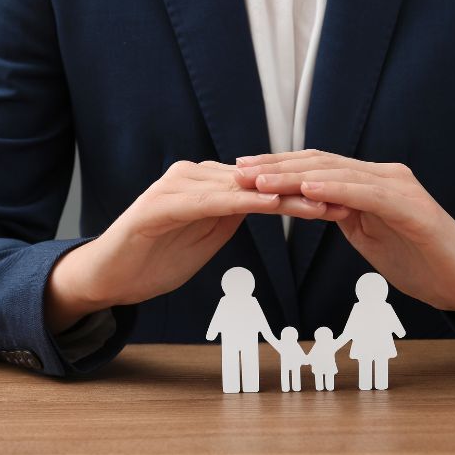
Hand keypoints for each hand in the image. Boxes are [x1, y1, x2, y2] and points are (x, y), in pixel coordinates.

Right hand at [45, 160, 339, 332]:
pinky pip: (209, 201)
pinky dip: (242, 202)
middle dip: (303, 192)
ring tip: (321, 204)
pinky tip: (270, 205)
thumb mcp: (205, 237)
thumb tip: (264, 202)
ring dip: (282, 196)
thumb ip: (231, 216)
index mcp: (207, 184)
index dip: (304, 194)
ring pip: (240, 188)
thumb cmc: (156, 259)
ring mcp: (175, 187)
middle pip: (258, 181)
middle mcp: (193, 176)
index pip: (264, 186)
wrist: (107, 277)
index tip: (343, 203)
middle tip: (347, 199)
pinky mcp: (160, 205)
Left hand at [234, 150, 454, 334]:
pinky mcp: (412, 208)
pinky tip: (308, 189)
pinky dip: (335, 188)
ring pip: (338, 174)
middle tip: (238, 169)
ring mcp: (398, 188)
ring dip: (295, 175)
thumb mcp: (369, 235)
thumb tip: (308, 203)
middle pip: (321, 164)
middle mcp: (383, 176)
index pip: (317, 168)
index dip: (278, 168)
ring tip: (260, 178)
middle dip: (276, 166)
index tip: (242, 171)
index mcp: (369, 183)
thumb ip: (342, 214)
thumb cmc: (420, 261)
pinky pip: (367, 194)